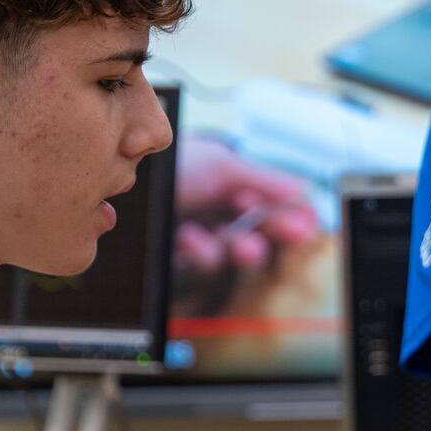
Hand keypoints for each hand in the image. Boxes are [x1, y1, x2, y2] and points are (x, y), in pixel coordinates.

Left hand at [173, 138, 320, 310]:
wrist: (121, 174)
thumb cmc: (171, 164)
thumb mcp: (222, 165)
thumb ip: (265, 180)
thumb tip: (304, 192)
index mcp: (227, 186)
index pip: (269, 206)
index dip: (290, 217)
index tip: (308, 224)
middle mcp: (213, 211)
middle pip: (256, 232)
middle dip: (273, 235)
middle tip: (290, 236)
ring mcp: (195, 234)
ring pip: (231, 254)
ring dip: (239, 249)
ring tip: (236, 243)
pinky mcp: (176, 256)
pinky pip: (201, 267)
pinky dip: (203, 254)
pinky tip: (192, 240)